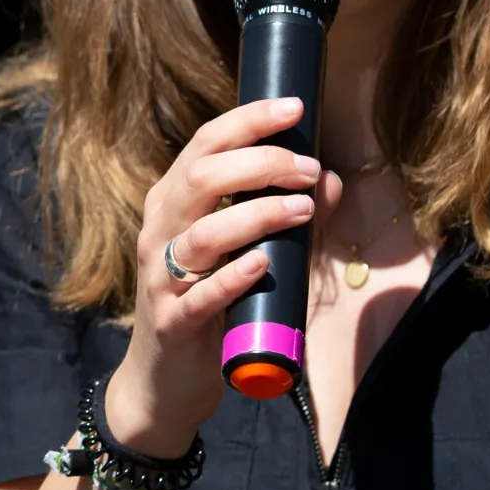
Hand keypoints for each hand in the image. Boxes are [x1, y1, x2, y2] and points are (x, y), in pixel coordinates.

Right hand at [101, 97, 341, 457]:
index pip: (205, 145)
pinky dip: (233, 276)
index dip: (248, 120)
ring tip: (303, 209)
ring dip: (257, 214)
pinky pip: (201, 294)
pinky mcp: (172, 322)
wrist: (165, 382)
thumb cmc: (209, 307)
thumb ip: (282, 217)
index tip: (294, 107)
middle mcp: (160, 232)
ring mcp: (161, 278)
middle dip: (260, 163)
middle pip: (201, 177)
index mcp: (172, 204)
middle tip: (307, 169)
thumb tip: (329, 180)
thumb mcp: (243, 254)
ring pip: (203, 233)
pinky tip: (262, 264)